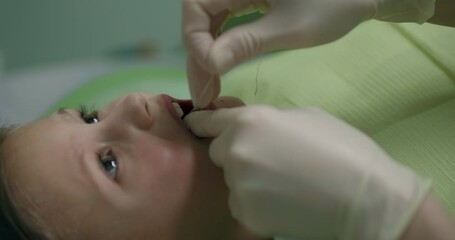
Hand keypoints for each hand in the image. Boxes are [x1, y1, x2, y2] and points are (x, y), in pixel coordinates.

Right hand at [182, 0, 434, 107]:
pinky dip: (222, 46)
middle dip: (199, 56)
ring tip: (210, 90)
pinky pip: (226, 22)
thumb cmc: (333, 4)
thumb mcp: (288, 28)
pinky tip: (222, 68)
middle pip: (200, 17)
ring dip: (207, 55)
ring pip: (210, 23)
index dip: (196, 40)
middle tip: (203, 96)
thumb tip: (209, 63)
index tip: (212, 71)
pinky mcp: (249, 0)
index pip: (196, 6)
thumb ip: (245, 42)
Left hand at [185, 106, 430, 238]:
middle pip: (218, 152)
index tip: (194, 124)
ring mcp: (238, 186)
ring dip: (246, 180)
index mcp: (249, 121)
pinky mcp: (246, 214)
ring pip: (230, 179)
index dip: (201, 123)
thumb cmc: (341, 148)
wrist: (365, 197)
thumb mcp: (304, 117)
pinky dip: (255, 203)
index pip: (208, 121)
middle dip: (234, 154)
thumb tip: (251, 126)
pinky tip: (283, 201)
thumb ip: (267, 119)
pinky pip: (241, 203)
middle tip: (267, 160)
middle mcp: (236, 152)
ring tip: (283, 183)